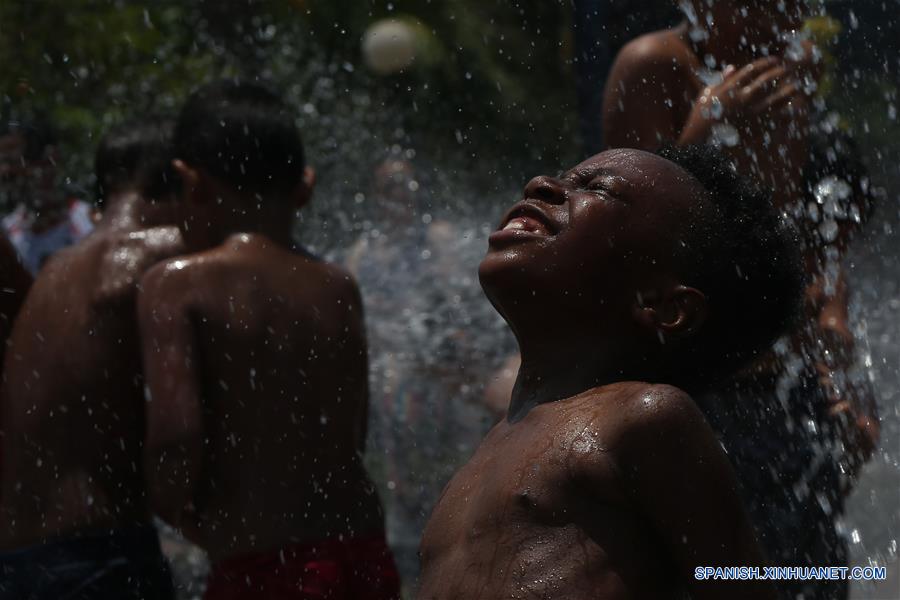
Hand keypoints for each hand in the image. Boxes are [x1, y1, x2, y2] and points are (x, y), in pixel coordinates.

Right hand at [679, 56, 807, 145]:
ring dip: (787, 90)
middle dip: (779, 72)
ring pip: (775, 97)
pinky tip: (793, 108)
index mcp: (731, 87)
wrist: (700, 138)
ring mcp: (749, 112)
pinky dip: (786, 112)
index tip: (775, 59)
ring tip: (795, 86)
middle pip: (766, 80)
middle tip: (787, 69)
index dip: (766, 62)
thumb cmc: (701, 114)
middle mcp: (742, 97)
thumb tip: (732, 67)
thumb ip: (721, 79)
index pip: (753, 69)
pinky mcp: (754, 126)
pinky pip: (774, 117)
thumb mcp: (707, 92)